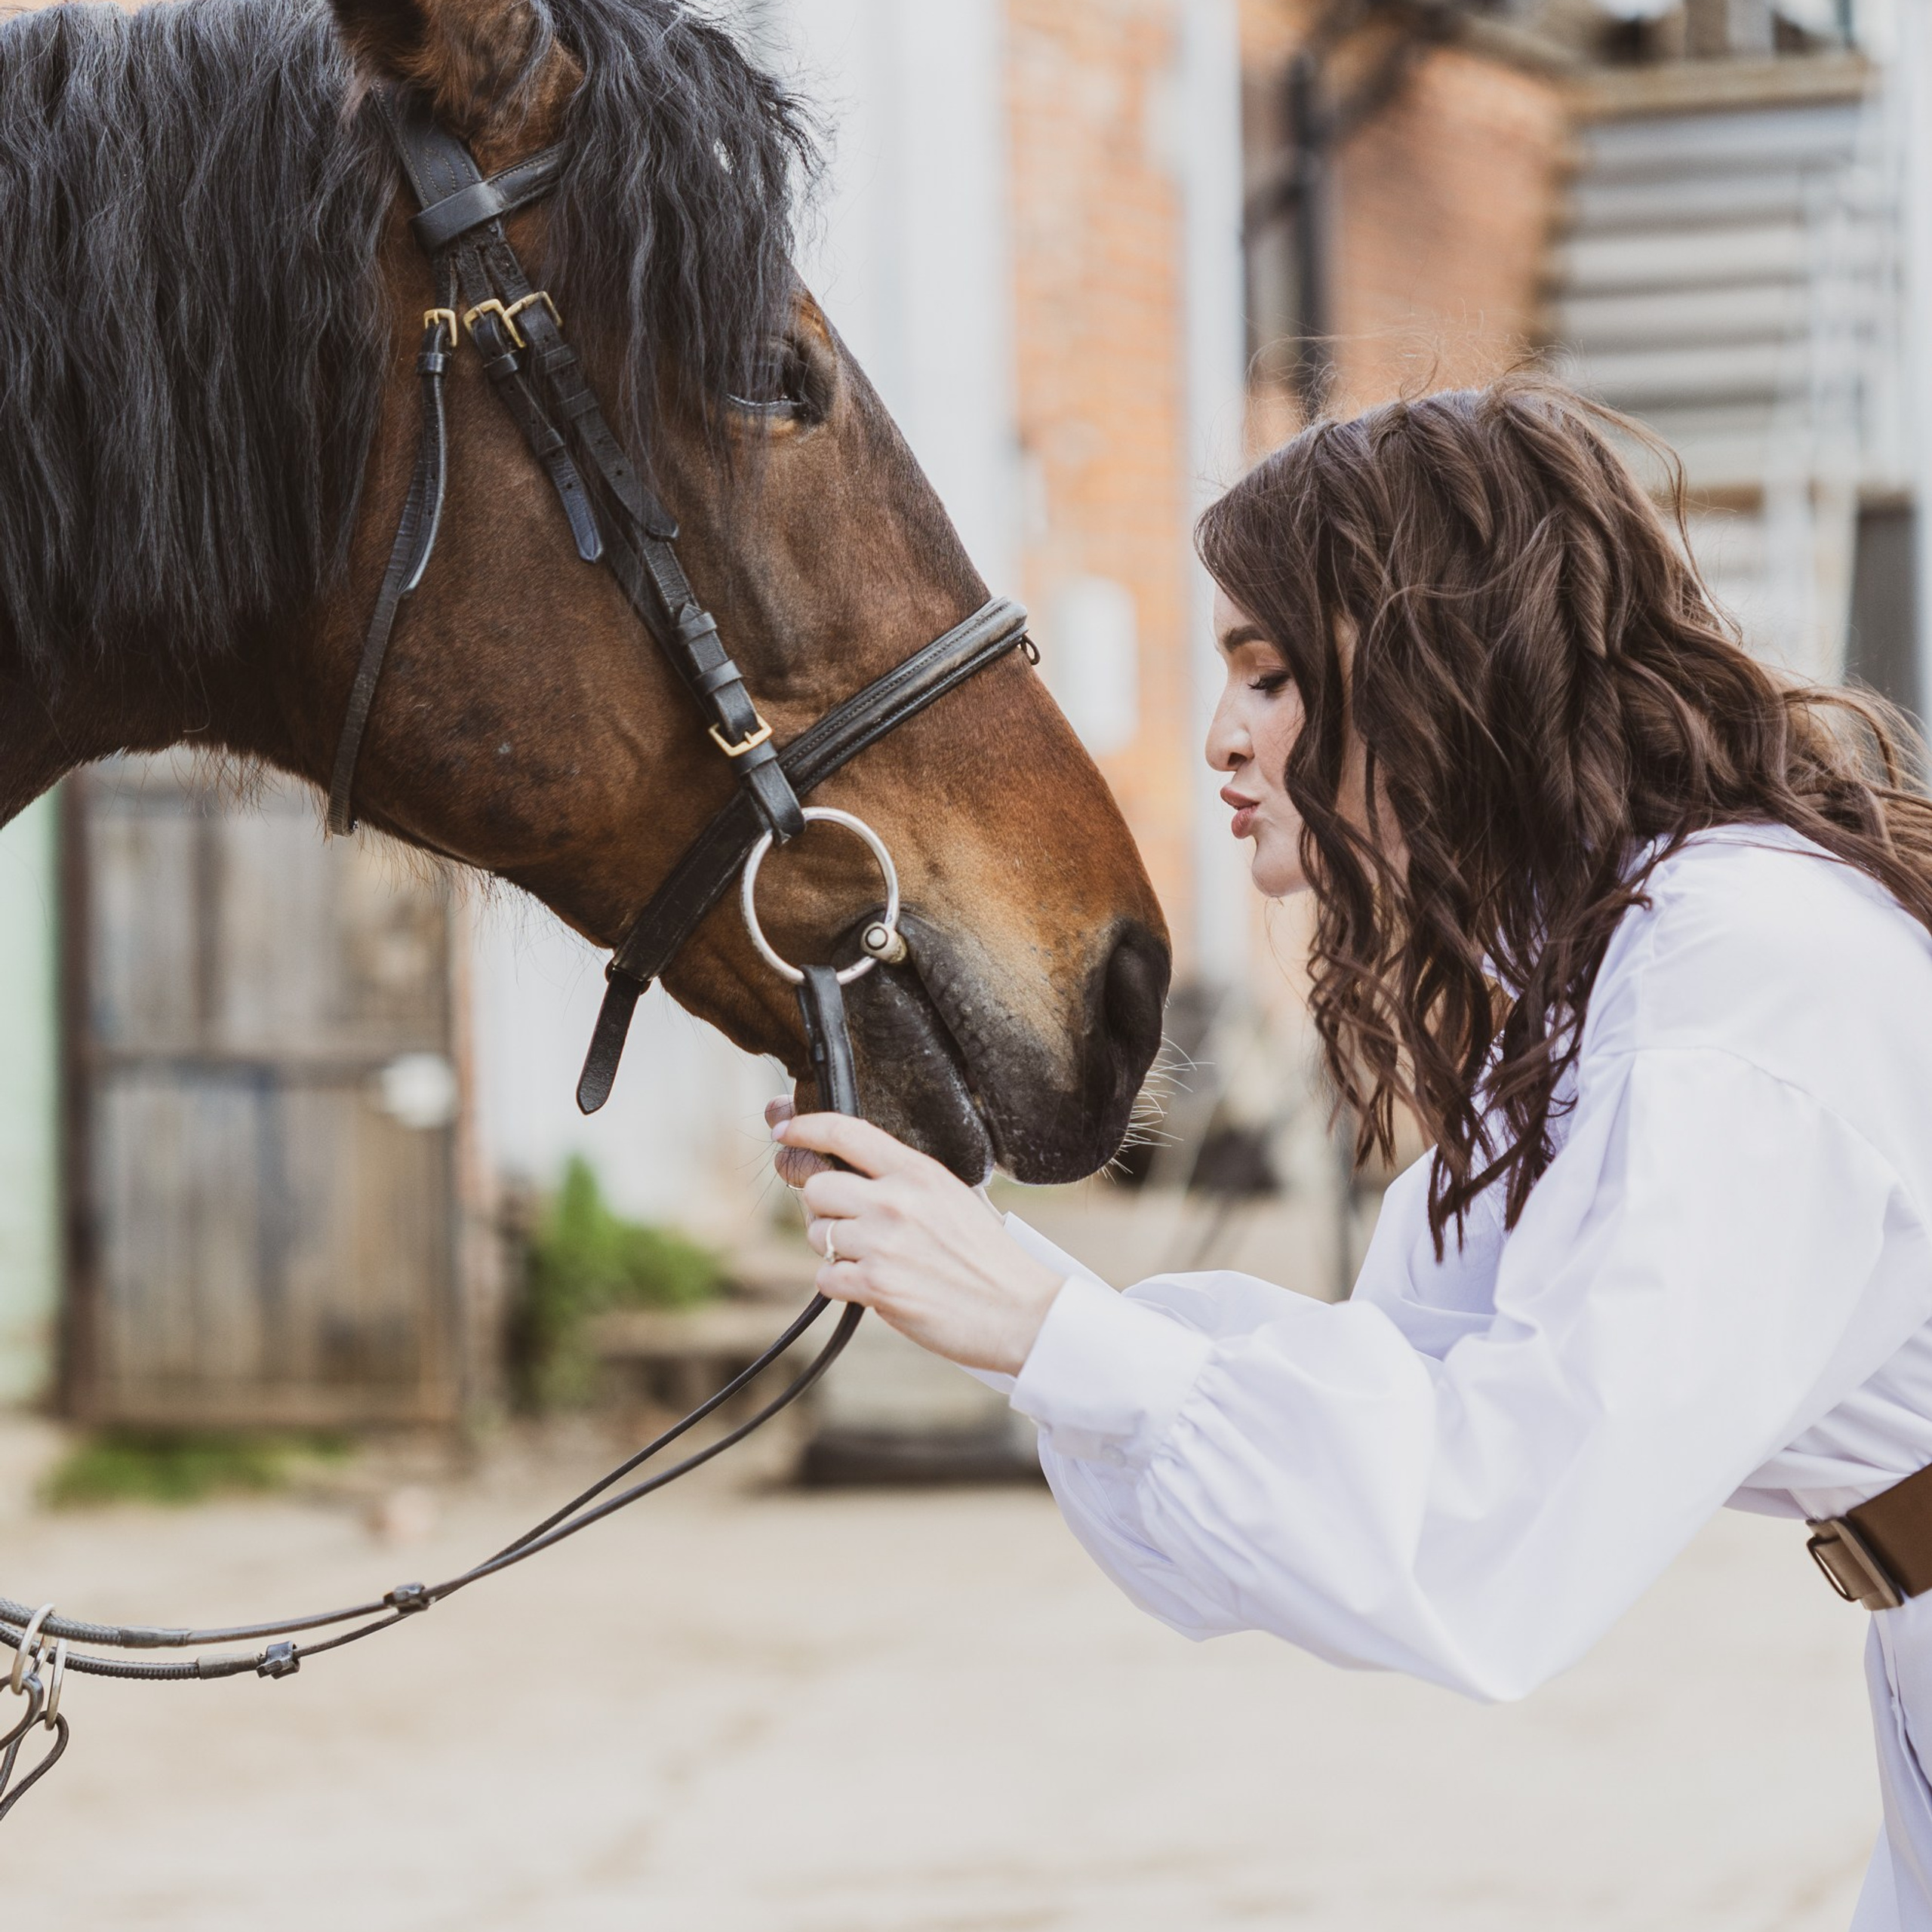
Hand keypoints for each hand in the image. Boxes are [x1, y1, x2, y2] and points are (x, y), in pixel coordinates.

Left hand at [769, 1107, 1065, 1374]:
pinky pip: (825, 1276)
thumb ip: (905, 1181)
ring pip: (816, 1234)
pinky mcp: (876, 1284)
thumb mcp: (953, 1197)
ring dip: (834, 1249)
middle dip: (823, 1208)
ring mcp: (883, 1242)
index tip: (785, 1132)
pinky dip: (840, 1284)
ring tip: (874, 1259)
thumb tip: (853, 1174)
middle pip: (816, 1187)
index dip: (805, 1127)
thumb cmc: (987, 1257)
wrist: (1019, 1310)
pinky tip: (873, 1286)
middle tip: (849, 1225)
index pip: (846, 1131)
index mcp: (918, 1171)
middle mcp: (895, 1200)